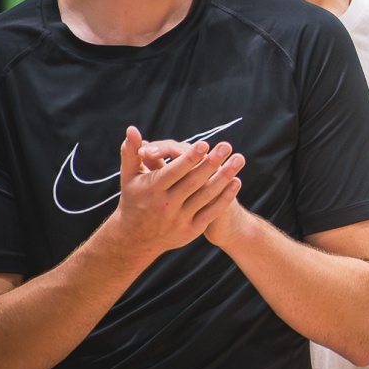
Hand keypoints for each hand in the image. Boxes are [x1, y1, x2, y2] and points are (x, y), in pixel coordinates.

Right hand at [108, 128, 243, 257]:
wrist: (136, 238)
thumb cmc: (134, 199)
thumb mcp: (129, 176)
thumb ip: (131, 152)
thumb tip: (132, 129)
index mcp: (152, 189)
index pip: (173, 171)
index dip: (189, 158)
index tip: (205, 144)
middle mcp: (166, 205)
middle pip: (193, 182)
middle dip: (211, 163)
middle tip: (227, 145)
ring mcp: (179, 219)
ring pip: (206, 196)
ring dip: (224, 177)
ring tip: (239, 159)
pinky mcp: (190, 230)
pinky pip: (211, 212)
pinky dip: (225, 198)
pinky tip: (236, 182)